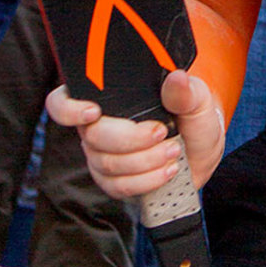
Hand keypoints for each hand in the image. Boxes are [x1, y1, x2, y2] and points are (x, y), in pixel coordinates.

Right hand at [45, 69, 225, 198]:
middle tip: (163, 132)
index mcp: (109, 96)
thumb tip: (177, 79)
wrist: (201, 149)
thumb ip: (186, 91)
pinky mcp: (113, 181)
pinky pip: (118, 186)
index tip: (94, 112)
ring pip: (106, 164)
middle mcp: (98, 126)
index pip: (64, 100)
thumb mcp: (197, 99)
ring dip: (144, 161)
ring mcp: (102, 155)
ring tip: (173, 151)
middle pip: (93, 136)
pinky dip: (145, 181)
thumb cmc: (193, 116)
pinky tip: (166, 171)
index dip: (69, 108)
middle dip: (130, 138)